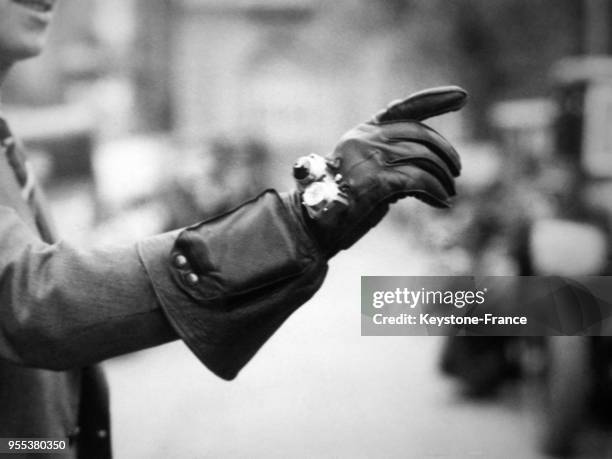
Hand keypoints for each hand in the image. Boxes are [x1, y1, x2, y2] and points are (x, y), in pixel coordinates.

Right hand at [304, 86, 467, 257]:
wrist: (313, 225)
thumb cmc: (340, 203)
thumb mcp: (366, 172)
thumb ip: (390, 161)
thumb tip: (427, 166)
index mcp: (362, 132)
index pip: (404, 108)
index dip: (434, 99)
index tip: (461, 96)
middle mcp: (366, 138)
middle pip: (419, 134)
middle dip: (444, 151)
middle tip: (456, 170)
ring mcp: (370, 157)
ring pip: (423, 157)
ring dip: (443, 177)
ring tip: (450, 192)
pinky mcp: (376, 180)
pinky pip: (419, 180)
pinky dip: (435, 191)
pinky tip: (443, 202)